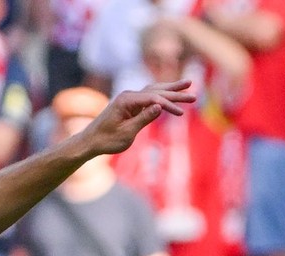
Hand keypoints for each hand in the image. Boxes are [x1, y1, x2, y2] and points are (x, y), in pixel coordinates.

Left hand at [79, 81, 195, 155]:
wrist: (90, 141)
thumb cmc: (106, 140)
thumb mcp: (127, 133)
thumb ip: (144, 119)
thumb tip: (160, 106)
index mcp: (126, 101)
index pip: (153, 98)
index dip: (168, 105)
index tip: (180, 113)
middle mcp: (128, 96)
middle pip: (156, 91)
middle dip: (175, 93)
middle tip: (194, 95)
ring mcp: (128, 98)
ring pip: (154, 90)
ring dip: (170, 89)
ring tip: (188, 84)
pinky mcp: (129, 104)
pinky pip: (149, 96)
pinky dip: (161, 94)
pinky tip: (171, 92)